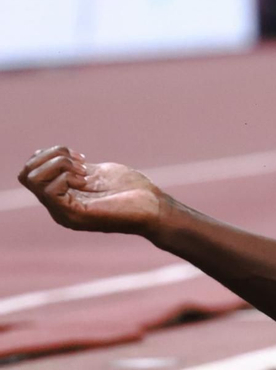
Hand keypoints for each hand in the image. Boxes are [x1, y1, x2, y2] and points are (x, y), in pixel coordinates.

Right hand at [17, 146, 166, 235]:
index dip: (52, 154)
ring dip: (59, 165)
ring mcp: (63, 212)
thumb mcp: (98, 173)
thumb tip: (58, 157)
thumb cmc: (133, 190)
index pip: (31, 171)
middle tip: (82, 163)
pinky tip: (86, 180)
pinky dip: (65, 176)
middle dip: (51, 157)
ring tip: (85, 172)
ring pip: (32, 178)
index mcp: (62, 197)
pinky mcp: (74, 215)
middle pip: (26, 174)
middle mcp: (58, 207)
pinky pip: (49, 190)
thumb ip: (76, 169)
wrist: (155, 208)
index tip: (82, 157)